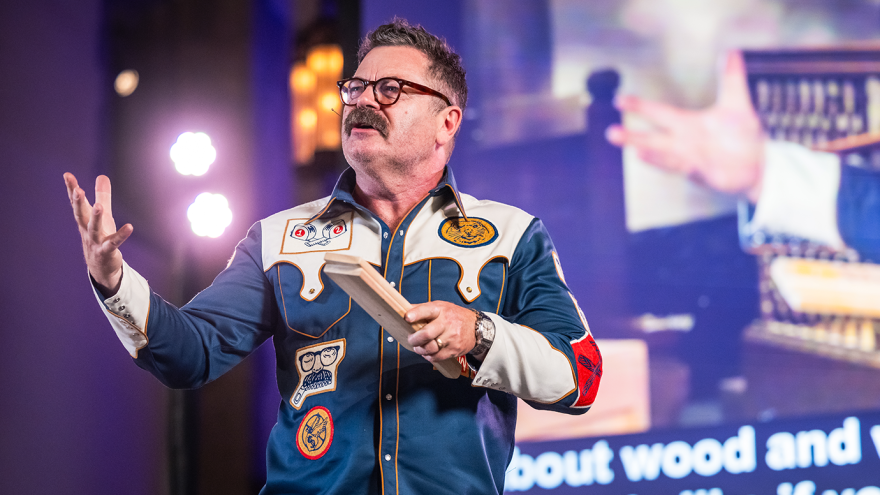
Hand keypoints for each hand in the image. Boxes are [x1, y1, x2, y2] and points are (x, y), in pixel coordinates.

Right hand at [64, 173, 132, 295]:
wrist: (100, 267)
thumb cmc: (101, 237)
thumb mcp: (103, 215)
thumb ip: (103, 196)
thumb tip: (102, 176)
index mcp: (85, 220)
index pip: (76, 203)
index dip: (71, 189)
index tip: (67, 175)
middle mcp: (87, 230)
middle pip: (80, 215)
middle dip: (78, 202)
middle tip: (78, 189)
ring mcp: (96, 241)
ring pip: (94, 229)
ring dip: (95, 218)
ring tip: (98, 206)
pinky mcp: (107, 251)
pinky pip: (114, 243)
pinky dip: (121, 235)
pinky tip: (129, 227)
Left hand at [405, 301, 476, 362]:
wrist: (476, 327)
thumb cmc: (453, 316)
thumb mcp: (440, 307)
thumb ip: (422, 309)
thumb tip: (403, 310)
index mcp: (441, 310)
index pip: (426, 310)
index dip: (416, 314)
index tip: (407, 318)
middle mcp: (447, 322)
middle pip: (426, 334)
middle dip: (414, 339)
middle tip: (411, 340)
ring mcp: (452, 337)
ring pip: (430, 348)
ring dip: (420, 350)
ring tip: (418, 347)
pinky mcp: (454, 349)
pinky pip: (437, 357)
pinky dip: (429, 356)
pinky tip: (428, 353)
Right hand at [606, 51, 764, 201]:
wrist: (759, 163)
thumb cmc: (743, 136)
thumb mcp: (736, 104)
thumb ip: (730, 79)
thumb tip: (731, 53)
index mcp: (687, 125)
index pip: (659, 114)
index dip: (639, 107)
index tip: (619, 100)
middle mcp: (684, 144)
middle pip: (653, 140)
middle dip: (632, 137)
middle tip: (611, 133)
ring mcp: (693, 161)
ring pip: (668, 159)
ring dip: (653, 156)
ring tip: (637, 151)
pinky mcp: (708, 175)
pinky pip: (695, 172)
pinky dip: (688, 169)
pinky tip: (686, 168)